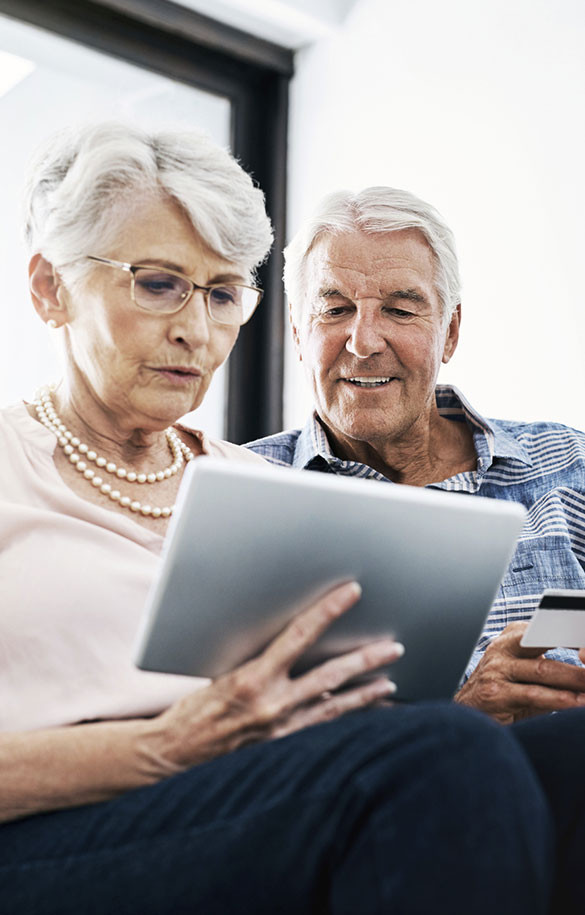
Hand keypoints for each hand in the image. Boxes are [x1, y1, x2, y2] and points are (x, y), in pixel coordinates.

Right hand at [149, 581, 403, 770]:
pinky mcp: (284, 751)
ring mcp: (282, 731)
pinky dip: (348, 722)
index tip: (351, 592)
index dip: (327, 611)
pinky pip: (325, 732)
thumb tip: (294, 634)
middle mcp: (272, 705)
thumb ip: (258, 656)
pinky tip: (367, 718)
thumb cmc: (195, 708)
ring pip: (336, 708)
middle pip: (331, 676)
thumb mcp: (221, 670)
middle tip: (394, 646)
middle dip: (366, 659)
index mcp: (252, 678)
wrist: (176, 755)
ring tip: (390, 683)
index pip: (299, 635)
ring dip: (366, 694)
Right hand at [455, 622, 584, 723]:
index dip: (568, 629)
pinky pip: (533, 694)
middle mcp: (503, 648)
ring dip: (574, 678)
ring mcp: (496, 669)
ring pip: (542, 670)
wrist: (467, 715)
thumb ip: (555, 672)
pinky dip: (559, 699)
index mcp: (513, 637)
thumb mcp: (528, 675)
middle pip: (544, 641)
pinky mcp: (494, 693)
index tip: (583, 630)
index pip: (545, 627)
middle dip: (576, 648)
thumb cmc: (504, 693)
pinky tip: (577, 702)